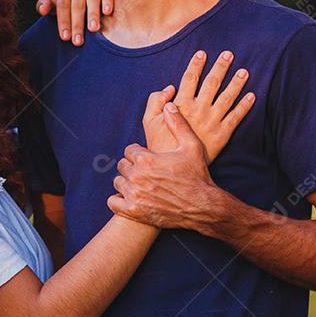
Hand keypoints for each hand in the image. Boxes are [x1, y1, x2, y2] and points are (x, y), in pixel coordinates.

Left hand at [35, 0, 113, 44]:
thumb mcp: (55, 0)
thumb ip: (46, 5)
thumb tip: (42, 10)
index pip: (62, 4)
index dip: (63, 21)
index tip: (65, 37)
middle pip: (77, 3)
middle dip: (77, 23)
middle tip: (78, 41)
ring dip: (93, 14)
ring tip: (93, 29)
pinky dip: (108, 0)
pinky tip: (107, 12)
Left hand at [110, 104, 240, 229]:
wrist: (202, 207)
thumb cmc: (198, 175)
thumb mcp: (191, 146)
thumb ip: (178, 124)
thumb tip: (169, 104)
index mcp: (146, 159)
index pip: (129, 150)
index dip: (139, 153)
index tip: (149, 158)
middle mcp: (137, 176)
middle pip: (123, 165)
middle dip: (133, 166)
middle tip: (147, 172)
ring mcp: (134, 195)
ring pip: (118, 182)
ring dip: (127, 182)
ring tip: (141, 184)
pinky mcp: (134, 211)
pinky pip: (113, 202)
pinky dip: (119, 200)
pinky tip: (132, 198)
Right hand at [144, 50, 253, 160]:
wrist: (175, 169)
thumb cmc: (159, 144)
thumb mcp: (148, 121)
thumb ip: (155, 100)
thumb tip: (170, 87)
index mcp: (182, 105)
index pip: (190, 78)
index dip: (196, 64)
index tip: (203, 53)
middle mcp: (199, 110)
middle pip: (212, 83)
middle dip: (221, 66)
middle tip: (229, 54)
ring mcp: (212, 121)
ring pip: (228, 97)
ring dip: (237, 82)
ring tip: (244, 71)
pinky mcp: (223, 134)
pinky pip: (236, 117)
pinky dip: (245, 106)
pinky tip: (252, 95)